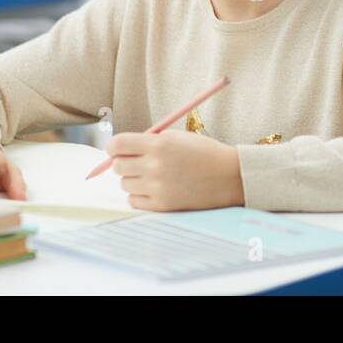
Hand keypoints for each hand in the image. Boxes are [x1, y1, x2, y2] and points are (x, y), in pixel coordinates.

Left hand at [107, 129, 244, 211]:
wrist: (229, 176)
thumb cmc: (204, 153)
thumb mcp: (177, 137)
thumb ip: (148, 141)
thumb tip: (119, 150)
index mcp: (159, 144)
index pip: (117, 145)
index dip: (113, 146)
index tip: (117, 148)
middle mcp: (155, 166)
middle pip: (117, 166)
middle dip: (123, 162)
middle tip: (137, 161)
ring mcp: (157, 188)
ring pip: (124, 184)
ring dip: (133, 179)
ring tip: (153, 175)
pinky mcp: (161, 205)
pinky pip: (134, 201)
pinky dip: (139, 195)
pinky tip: (155, 188)